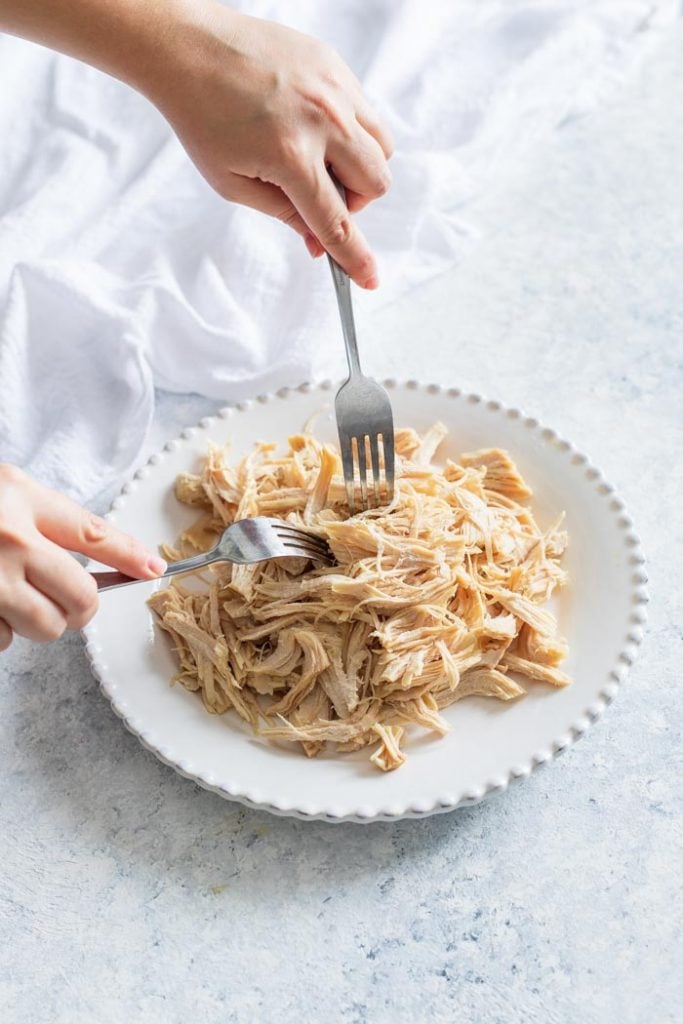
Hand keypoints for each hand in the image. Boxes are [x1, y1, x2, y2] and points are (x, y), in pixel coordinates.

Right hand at [0, 464, 165, 649]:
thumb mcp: (7, 491)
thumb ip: (49, 521)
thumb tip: (109, 559)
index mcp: (20, 501)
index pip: (94, 534)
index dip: (130, 556)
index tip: (154, 569)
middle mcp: (9, 541)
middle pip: (81, 597)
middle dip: (83, 607)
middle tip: (73, 601)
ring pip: (47, 627)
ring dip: (42, 622)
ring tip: (18, 598)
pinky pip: (4, 640)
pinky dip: (3, 631)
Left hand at [147, 4, 392, 286]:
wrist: (188, 49)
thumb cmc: (202, 117)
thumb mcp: (233, 183)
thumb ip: (284, 214)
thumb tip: (319, 243)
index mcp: (291, 155)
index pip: (336, 221)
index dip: (354, 258)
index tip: (369, 279)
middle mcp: (322, 119)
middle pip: (376, 183)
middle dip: (354, 202)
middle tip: (319, 195)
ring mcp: (334, 87)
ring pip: (382, 147)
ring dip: (359, 166)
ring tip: (319, 158)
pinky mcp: (335, 65)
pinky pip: (366, 112)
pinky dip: (350, 130)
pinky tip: (311, 124)